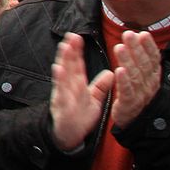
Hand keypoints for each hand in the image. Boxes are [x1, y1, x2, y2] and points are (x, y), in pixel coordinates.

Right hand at [50, 32, 112, 151]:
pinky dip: (59, 80)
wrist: (68, 135)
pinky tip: (58, 69)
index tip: (78, 36)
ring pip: (63, 74)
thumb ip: (100, 86)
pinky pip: (60, 91)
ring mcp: (64, 94)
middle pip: (69, 65)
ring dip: (63, 60)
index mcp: (77, 84)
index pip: (77, 64)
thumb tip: (111, 73)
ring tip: (65, 47)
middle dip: (70, 50)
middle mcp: (69, 86)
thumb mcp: (93, 99)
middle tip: (71, 35)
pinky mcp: (62, 105)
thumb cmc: (79, 116)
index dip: (77, 51)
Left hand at [109, 31, 163, 129]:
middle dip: (136, 48)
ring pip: (135, 76)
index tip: (143, 33)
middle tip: (129, 34)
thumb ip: (141, 58)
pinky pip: (127, 92)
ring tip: (120, 47)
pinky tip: (118, 70)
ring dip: (127, 61)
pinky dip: (123, 81)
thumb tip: (139, 34)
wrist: (137, 120)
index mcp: (153, 76)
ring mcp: (141, 95)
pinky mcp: (129, 104)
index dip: (149, 46)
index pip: (154, 59)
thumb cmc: (137, 93)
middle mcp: (149, 84)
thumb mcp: (143, 75)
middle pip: (144, 64)